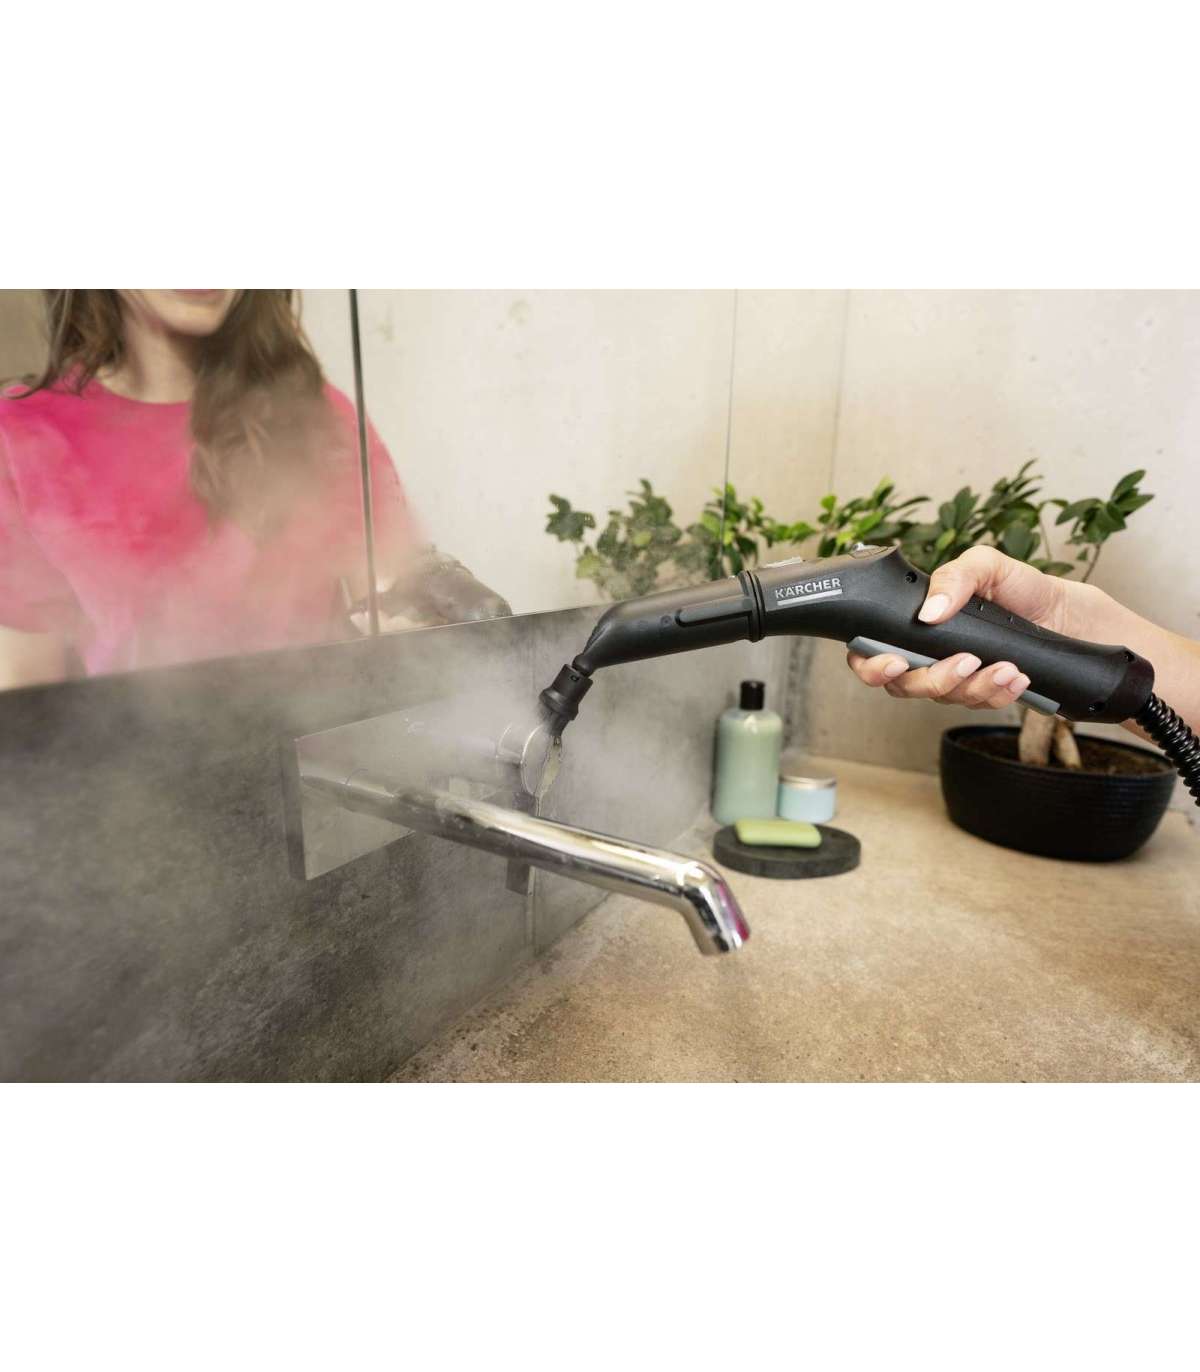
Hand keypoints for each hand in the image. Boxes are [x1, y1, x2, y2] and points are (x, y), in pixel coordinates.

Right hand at [846, 546, 1104, 709]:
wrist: (1076, 621)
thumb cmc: (1029, 590)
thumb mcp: (991, 565)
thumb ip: (955, 576)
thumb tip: (928, 612)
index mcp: (918, 622)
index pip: (871, 649)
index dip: (870, 663)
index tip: (894, 661)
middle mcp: (930, 653)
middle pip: (902, 685)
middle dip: (930, 680)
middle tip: (961, 663)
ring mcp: (956, 678)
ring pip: (943, 698)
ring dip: (973, 685)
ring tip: (1004, 666)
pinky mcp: (984, 695)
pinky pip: (977, 705)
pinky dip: (997, 692)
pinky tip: (1016, 676)